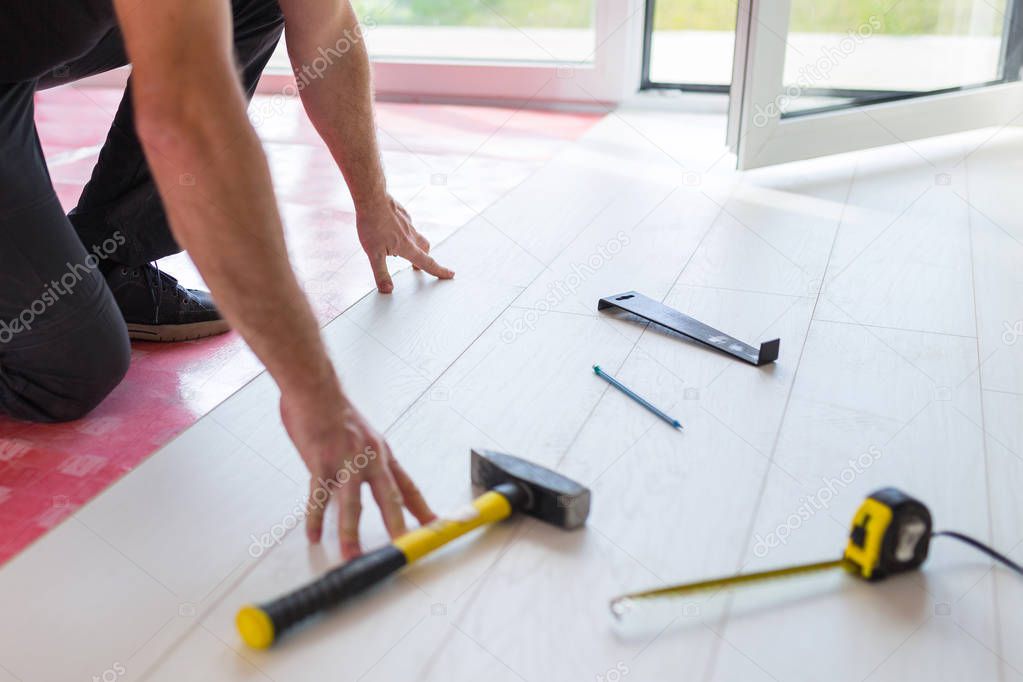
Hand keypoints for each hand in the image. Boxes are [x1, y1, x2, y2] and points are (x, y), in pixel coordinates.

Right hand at [280, 379, 434, 559]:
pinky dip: (315, 517)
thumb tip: (357, 483)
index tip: (433, 527)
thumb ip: (361, 462)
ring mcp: (345, 462)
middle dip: (398, 527)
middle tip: (404, 550)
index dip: (421, 509)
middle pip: (389, 498)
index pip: (407, 487)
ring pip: (352, 504)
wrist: (316, 388)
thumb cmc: (335, 410)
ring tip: (352, 556)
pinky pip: (318, 495)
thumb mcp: (360, 435)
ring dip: (351, 533)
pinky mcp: (321, 462)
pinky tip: (314, 534)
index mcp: (382, 453)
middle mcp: (370, 459)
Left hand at [356, 195, 453, 292]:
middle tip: (418, 266)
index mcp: (407, 246)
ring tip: (400, 248)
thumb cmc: (372, 224)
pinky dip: (404, 230)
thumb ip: (381, 273)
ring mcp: (407, 222)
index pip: (426, 263)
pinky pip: (407, 224)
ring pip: (416, 235)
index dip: (439, 271)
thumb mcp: (373, 254)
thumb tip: (387, 290)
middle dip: (425, 257)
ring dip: (414, 244)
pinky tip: (392, 229)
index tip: (450, 275)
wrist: (371, 198)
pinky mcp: (401, 213)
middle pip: (425, 248)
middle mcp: (410, 234)